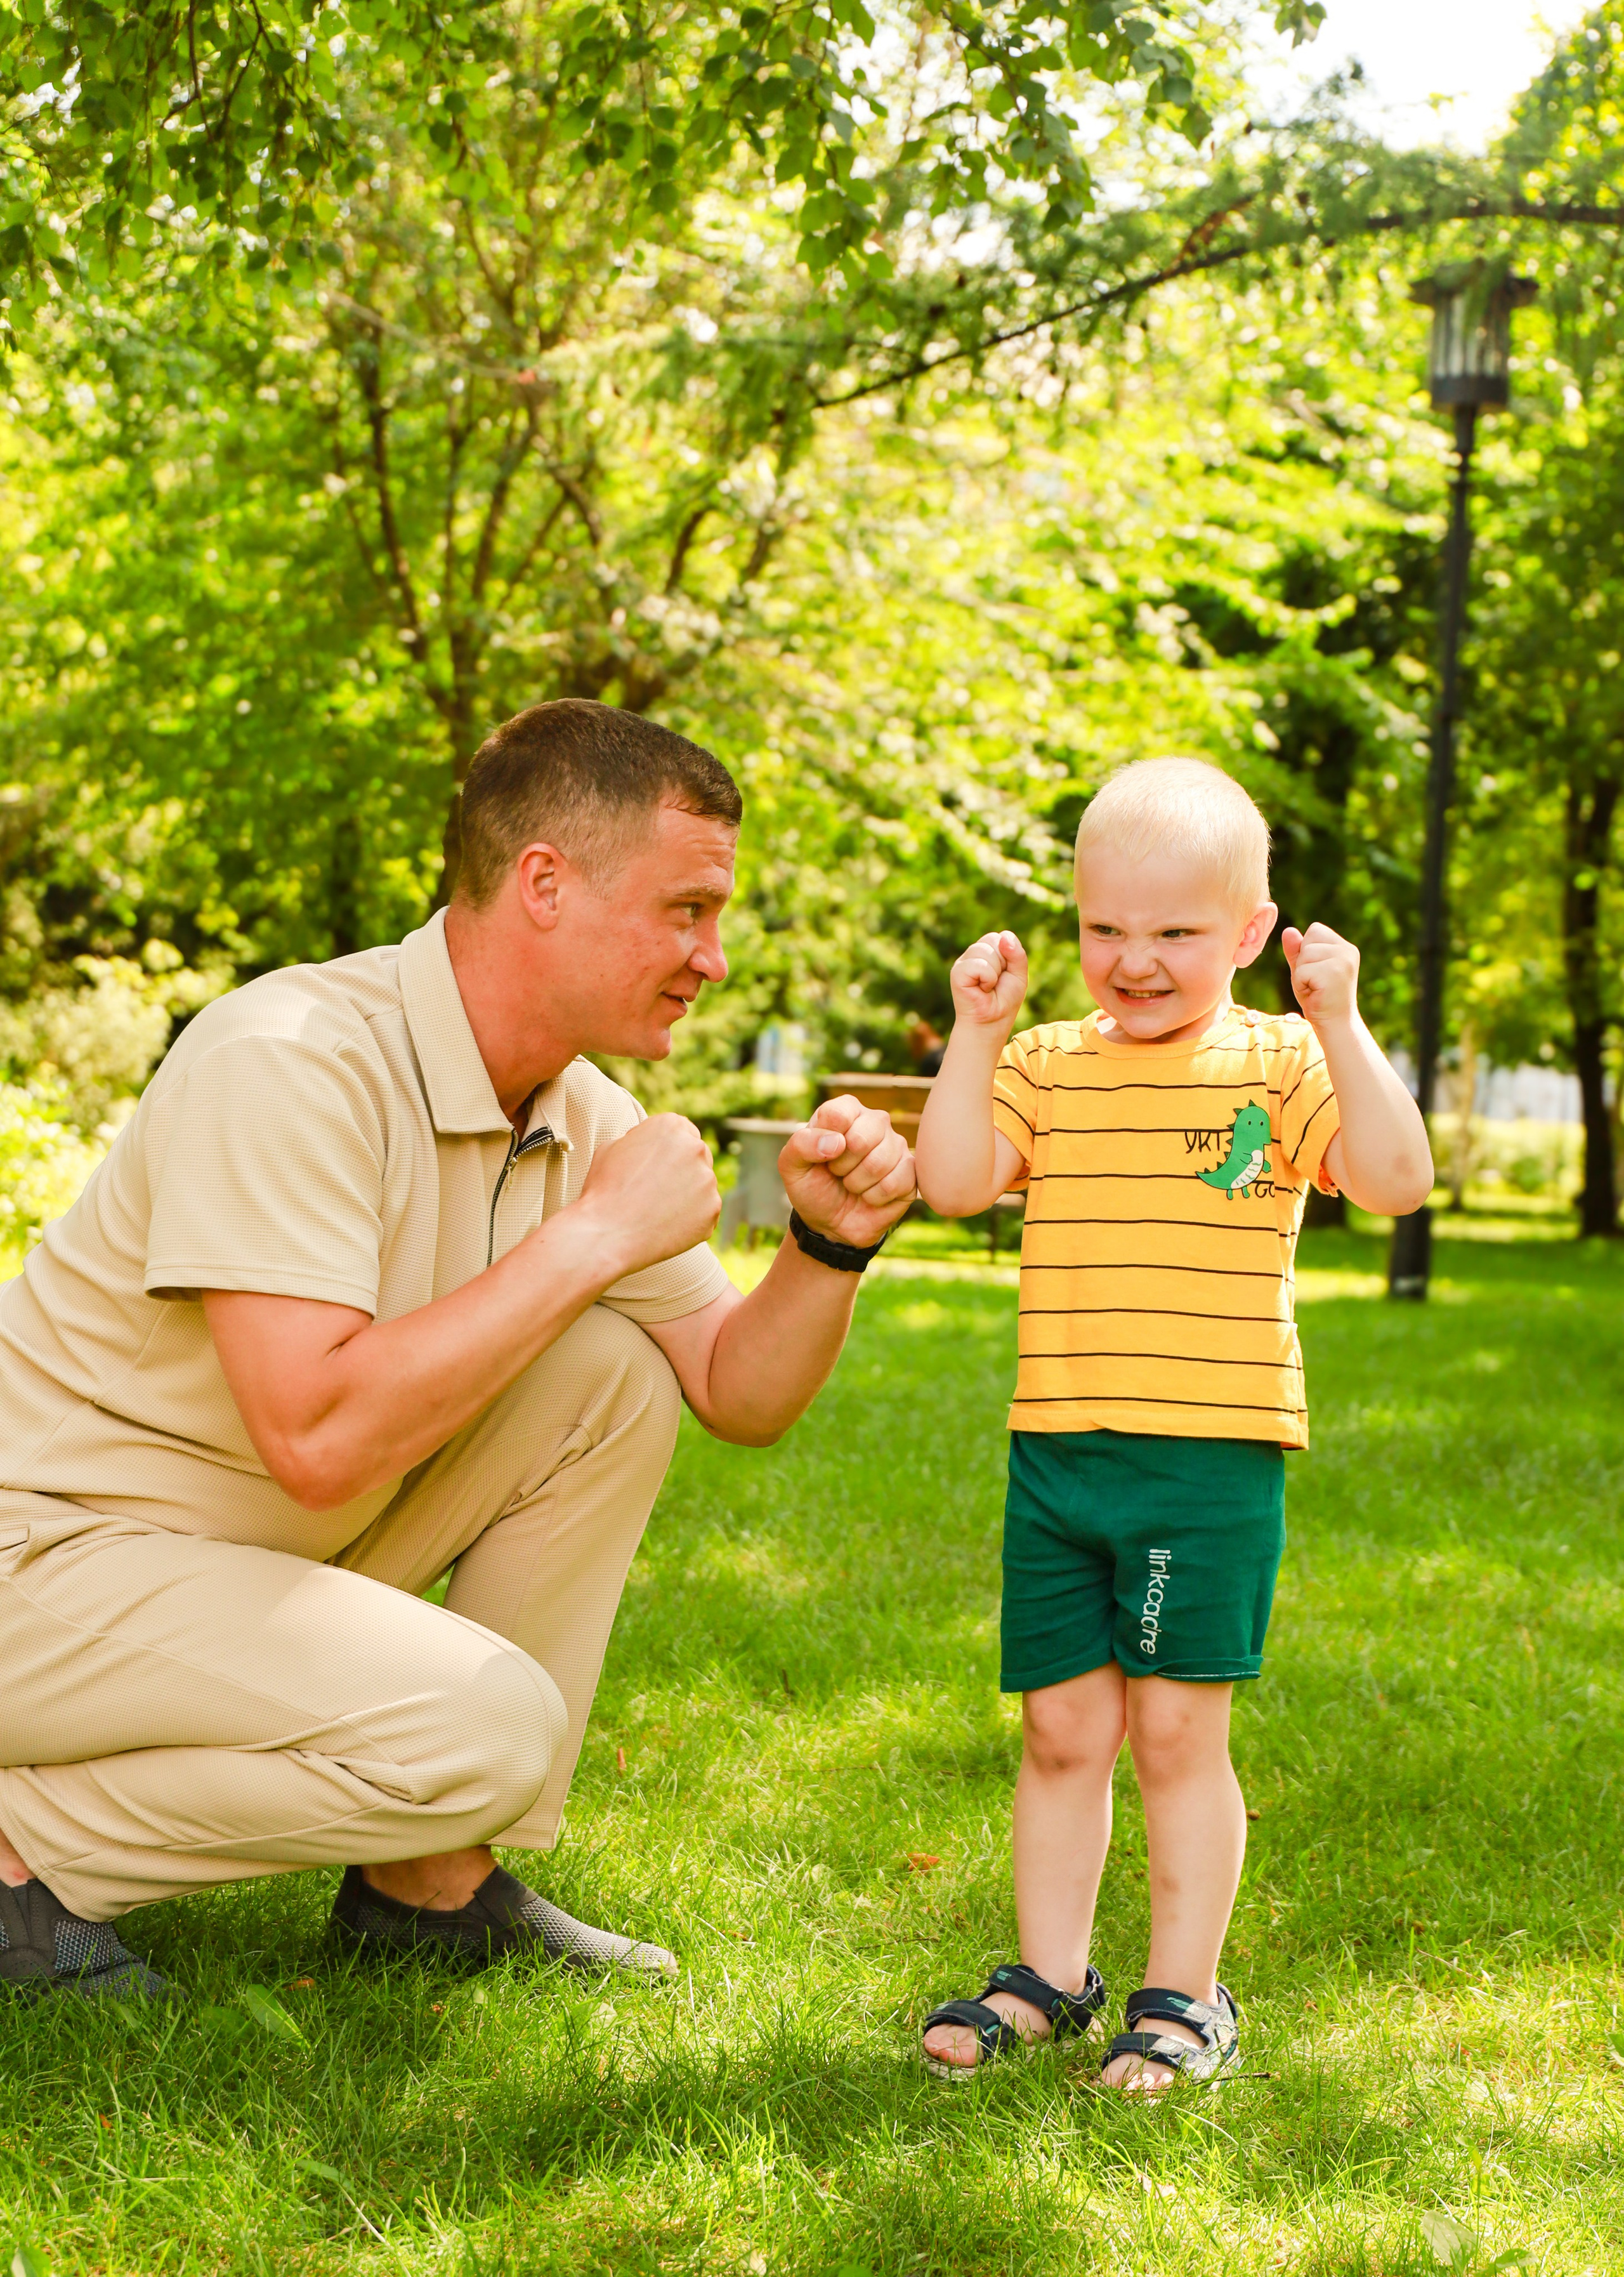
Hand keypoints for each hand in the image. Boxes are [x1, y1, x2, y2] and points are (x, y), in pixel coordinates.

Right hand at [572, 1112, 719, 1275]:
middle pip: (696, 1156)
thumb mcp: (612, 1148)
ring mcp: (707, 1180)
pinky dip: (691, 1219)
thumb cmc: (604, 1190)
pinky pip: (705, 1211)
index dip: (669, 1149)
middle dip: (682, 1170)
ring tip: (657, 1211)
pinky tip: (666, 1226)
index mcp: (671, 1126)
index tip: (658, 1164)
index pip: (682, 1131)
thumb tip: (649, 1145)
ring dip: (687, 1195)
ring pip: (701, 1185)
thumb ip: (640, 1140)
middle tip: (658, 1190)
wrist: (608, 1234)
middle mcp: (695, 1148)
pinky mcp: (713, 1209)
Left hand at [779, 1097, 915, 1249]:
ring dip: (857, 1184)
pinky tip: (870, 1196)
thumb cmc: (813, 1187)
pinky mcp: (911, 1172)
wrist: (830, 1224)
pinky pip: (895, 1183)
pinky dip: (875, 1197)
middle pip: (861, 1138)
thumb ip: (801, 1145)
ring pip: (879, 1163)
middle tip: (838, 1173)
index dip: (826, 1142)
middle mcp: (875, 1122)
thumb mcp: (791, 1166)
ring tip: (853, 1184)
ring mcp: (896, 1146)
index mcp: (846, 1111)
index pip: (839, 1113)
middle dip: (842, 1166)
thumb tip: (837, 1143)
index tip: (823, 1156)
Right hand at [950, 931, 1027, 1032]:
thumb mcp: (1019, 974)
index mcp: (986, 951)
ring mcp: (963, 962)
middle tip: (996, 982)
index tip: (1005, 974)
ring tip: (988, 987)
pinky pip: (979, 965)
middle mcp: (973, 954)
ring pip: (985, 951)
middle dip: (1003, 963)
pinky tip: (982, 989)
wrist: (992, 1021)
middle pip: (993, 940)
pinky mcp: (957, 972)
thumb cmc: (1004, 999)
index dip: (1009, 955)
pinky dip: (987, 979)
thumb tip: (1004, 937)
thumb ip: (1017, 954)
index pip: (1001, 937)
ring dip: (995, 973)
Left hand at [1282, 922, 1359, 1027]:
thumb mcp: (1305, 969)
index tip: (1316, 971)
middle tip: (1315, 982)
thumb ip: (1297, 950)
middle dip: (1303, 962)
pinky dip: (1301, 984)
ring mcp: (1343, 960)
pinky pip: (1302, 970)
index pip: (1315, 929)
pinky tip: (1315, 993)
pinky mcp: (1334, 973)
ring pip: (1305, 955)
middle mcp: (1347, 950)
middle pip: (1308, 940)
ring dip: (1301, 974)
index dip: (1306, 950)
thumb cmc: (1319, 997)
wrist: (1334, 1024)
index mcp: (1344, 947)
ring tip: (1315, 987)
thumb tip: (1288, 930)